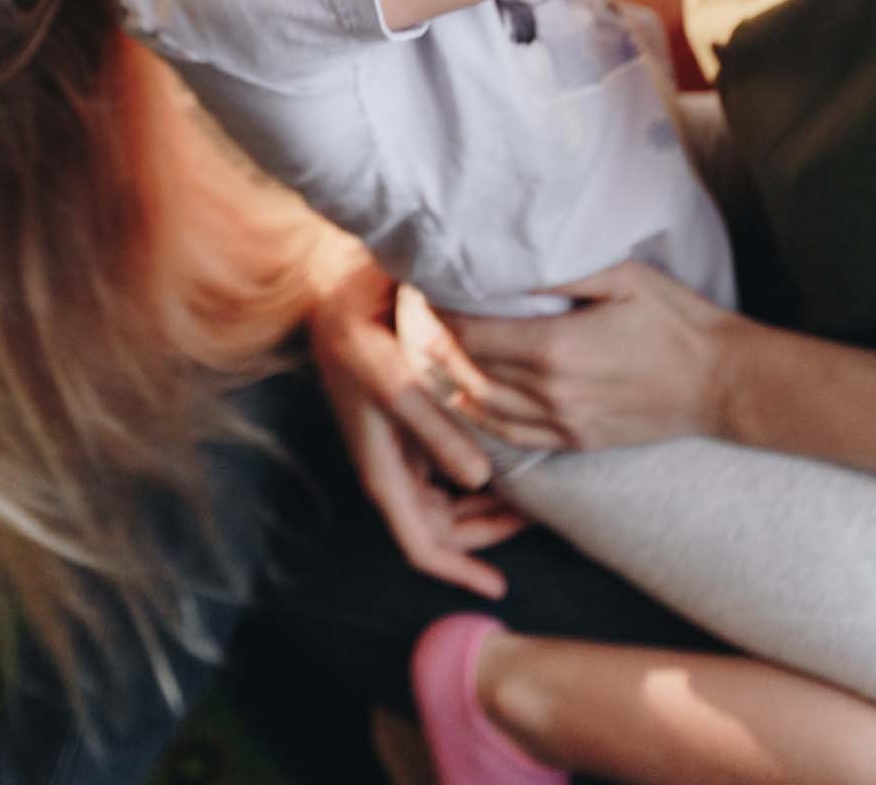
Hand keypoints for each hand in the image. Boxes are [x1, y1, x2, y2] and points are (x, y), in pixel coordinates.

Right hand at [308, 259, 527, 598]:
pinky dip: (476, 472)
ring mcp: (398, 444)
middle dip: (485, 534)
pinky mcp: (408, 419)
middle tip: (536, 518)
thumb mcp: (395, 376)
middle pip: (440, 528)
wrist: (338, 284)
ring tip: (531, 491)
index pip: (420, 545)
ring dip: (483, 506)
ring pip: (446, 500)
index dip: (459, 573)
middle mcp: (390, 464)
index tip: (500, 590)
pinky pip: (446, 466)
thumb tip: (477, 481)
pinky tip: (507, 455)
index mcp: (381, 467)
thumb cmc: (360, 328)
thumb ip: (433, 428)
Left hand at [443, 260, 734, 452]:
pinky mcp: (575, 442)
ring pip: (482, 407)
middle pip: (469, 370)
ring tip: (431, 351)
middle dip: (438, 341)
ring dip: (450, 380)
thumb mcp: (619, 276)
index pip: (472, 334)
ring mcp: (561, 424)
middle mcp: (549, 393)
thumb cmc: (673, 319)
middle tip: (420, 314)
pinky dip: (479, 417)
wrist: (720, 382)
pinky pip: (511, 436)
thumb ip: (560, 270)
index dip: (442, 312)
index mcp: (554, 348)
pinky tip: (464, 397)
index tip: (428, 288)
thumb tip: (506, 256)